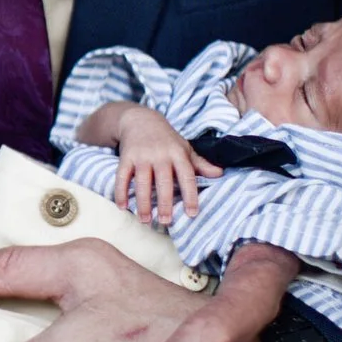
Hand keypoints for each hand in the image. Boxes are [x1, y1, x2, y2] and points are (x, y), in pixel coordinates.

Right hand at [110, 107, 219, 225]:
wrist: (140, 119)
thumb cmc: (167, 139)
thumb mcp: (185, 148)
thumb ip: (200, 163)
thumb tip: (220, 174)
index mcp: (178, 154)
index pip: (187, 176)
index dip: (190, 195)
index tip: (192, 213)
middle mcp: (160, 155)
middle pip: (163, 182)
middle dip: (164, 203)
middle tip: (166, 221)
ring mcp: (141, 156)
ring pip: (142, 182)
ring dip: (143, 203)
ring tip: (145, 220)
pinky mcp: (126, 157)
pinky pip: (122, 177)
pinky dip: (121, 192)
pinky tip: (122, 207)